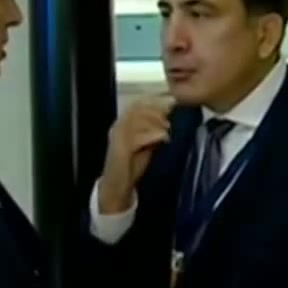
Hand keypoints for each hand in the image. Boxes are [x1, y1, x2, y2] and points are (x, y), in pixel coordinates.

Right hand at [97, 95, 173, 212]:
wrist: (116, 187)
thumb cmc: (131, 166)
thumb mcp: (145, 145)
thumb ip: (152, 132)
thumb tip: (167, 119)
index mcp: (122, 123)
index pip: (136, 104)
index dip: (153, 101)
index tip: (171, 102)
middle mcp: (117, 126)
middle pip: (136, 109)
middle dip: (156, 110)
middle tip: (169, 117)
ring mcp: (117, 137)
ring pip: (136, 120)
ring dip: (155, 122)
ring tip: (167, 129)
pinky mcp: (119, 149)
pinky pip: (137, 137)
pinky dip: (152, 135)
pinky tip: (163, 138)